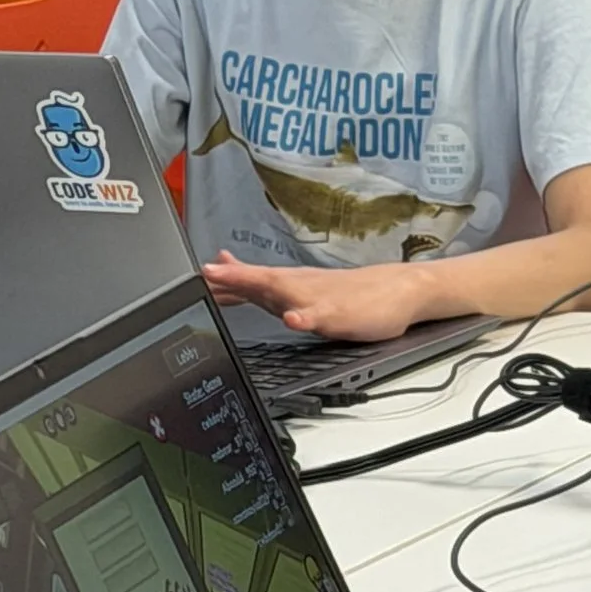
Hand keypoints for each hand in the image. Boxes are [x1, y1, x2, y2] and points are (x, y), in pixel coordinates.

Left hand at [204, 252, 429, 342]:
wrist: (398, 291)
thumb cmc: (349, 293)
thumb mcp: (300, 290)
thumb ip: (264, 286)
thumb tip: (227, 271)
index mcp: (288, 285)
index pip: (248, 280)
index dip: (220, 280)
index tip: (192, 276)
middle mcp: (299, 287)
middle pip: (260, 280)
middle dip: (232, 279)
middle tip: (205, 273)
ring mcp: (319, 298)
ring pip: (286, 292)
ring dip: (260, 287)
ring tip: (238, 284)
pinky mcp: (341, 314)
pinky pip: (321, 316)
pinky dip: (305, 317)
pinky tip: (293, 319)